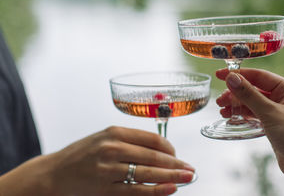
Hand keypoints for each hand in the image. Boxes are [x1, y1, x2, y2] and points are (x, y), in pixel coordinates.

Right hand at [1, 127, 193, 195]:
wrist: (53, 173)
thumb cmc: (82, 155)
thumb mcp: (104, 138)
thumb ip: (130, 141)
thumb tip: (161, 150)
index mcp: (115, 132)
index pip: (152, 139)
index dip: (170, 148)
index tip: (178, 155)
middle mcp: (113, 148)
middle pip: (154, 156)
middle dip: (176, 164)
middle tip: (191, 169)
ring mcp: (109, 169)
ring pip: (148, 173)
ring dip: (171, 177)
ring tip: (187, 178)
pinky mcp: (105, 188)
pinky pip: (136, 190)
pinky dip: (155, 190)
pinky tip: (170, 189)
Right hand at [215, 68, 283, 179]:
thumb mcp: (271, 113)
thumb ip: (249, 95)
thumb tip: (231, 78)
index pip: (259, 76)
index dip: (239, 74)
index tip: (220, 74)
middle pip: (254, 89)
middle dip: (236, 93)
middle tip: (220, 100)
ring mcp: (278, 112)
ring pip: (253, 103)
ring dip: (237, 105)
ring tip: (222, 110)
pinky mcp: (274, 126)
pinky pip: (255, 115)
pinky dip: (243, 115)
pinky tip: (232, 117)